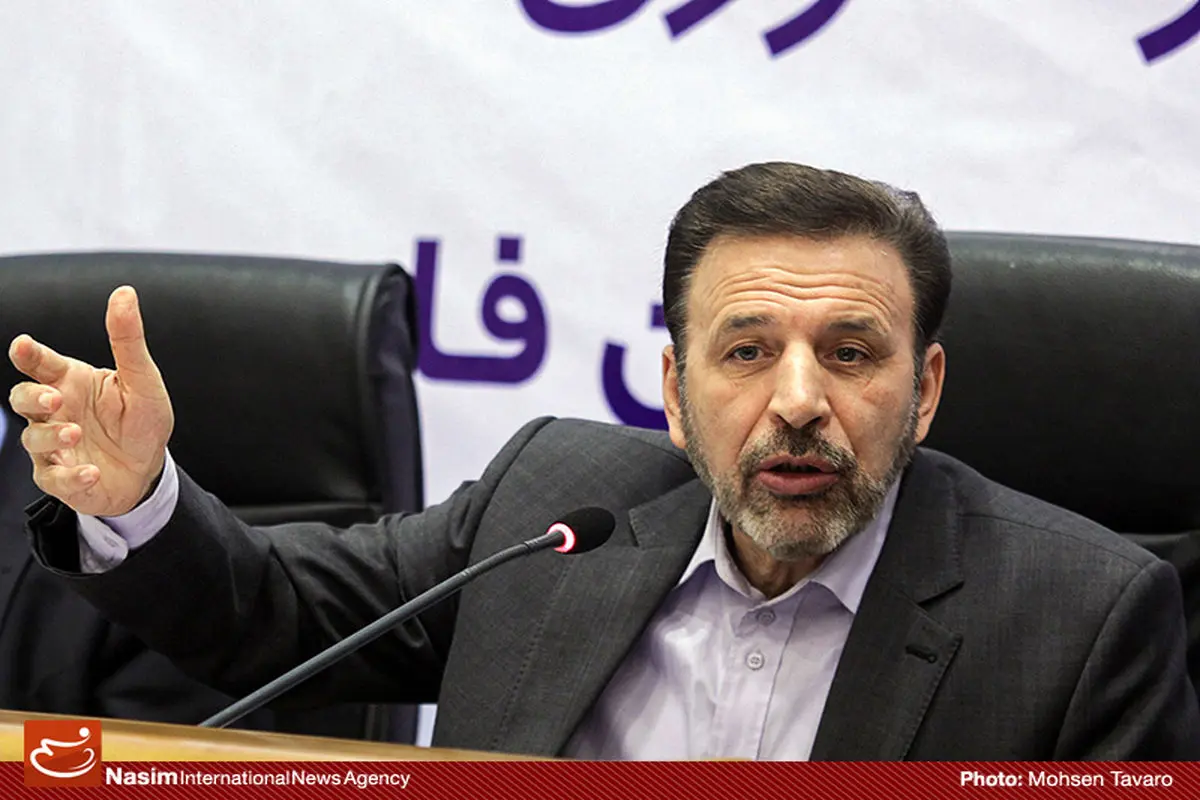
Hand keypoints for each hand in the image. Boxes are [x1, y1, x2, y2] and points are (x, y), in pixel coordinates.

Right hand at [7, 286, 173, 515]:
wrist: (149, 469)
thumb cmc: (141, 420)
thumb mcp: (143, 380)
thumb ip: (128, 340)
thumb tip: (125, 292)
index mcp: (70, 381)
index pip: (40, 364)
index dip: (28, 354)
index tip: (23, 346)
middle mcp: (56, 411)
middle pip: (22, 399)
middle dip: (32, 397)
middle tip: (55, 399)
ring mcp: (53, 446)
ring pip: (33, 439)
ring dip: (52, 436)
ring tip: (76, 433)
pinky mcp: (60, 478)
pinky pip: (54, 478)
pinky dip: (71, 476)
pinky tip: (90, 471)